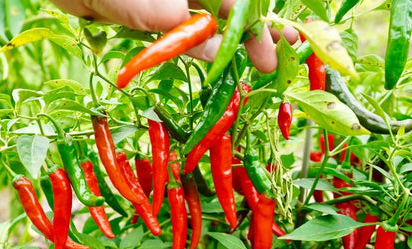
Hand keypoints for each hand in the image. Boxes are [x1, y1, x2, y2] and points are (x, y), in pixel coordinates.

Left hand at [49, 0, 297, 72]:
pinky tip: (214, 57)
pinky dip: (197, 45)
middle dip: (251, 33)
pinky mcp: (153, 12)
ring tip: (252, 63)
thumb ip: (187, 31)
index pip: (238, 1)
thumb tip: (219, 51)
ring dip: (227, 43)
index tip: (275, 52)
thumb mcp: (153, 9)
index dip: (259, 27)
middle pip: (227, 9)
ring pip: (206, 22)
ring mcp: (172, 0)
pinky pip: (181, 31)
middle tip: (271, 60)